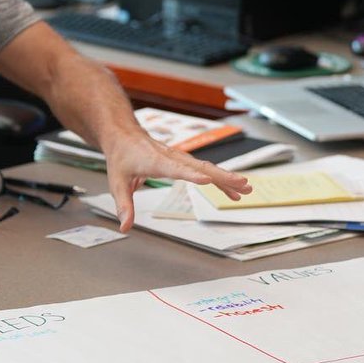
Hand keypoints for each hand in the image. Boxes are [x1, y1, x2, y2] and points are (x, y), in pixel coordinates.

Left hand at [102, 131, 251, 231]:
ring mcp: (181, 158)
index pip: (176, 168)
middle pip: (201, 167)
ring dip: (227, 178)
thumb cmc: (121, 157)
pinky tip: (232, 190)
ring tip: (246, 189)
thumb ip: (123, 205)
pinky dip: (220, 179)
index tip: (206, 180)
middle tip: (242, 185)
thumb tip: (125, 227)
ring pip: (208, 167)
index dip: (191, 174)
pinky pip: (205, 170)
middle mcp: (172, 157)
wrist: (125, 135)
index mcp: (156, 161)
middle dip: (222, 177)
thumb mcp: (117, 181)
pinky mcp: (184, 161)